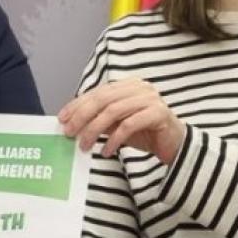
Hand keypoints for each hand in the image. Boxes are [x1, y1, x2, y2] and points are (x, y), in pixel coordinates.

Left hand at [58, 79, 185, 163]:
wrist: (176, 146)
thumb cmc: (146, 134)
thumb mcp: (117, 126)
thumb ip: (100, 120)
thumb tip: (73, 124)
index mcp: (128, 86)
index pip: (98, 92)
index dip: (78, 104)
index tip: (62, 118)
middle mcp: (139, 88)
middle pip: (103, 99)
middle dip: (82, 116)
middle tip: (69, 133)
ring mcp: (150, 99)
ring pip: (114, 111)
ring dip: (95, 130)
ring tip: (84, 145)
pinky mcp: (159, 114)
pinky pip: (130, 125)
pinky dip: (114, 139)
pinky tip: (106, 151)